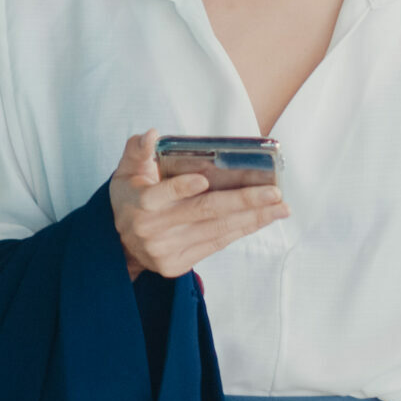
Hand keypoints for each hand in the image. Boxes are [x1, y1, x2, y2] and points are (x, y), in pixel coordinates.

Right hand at [108, 129, 287, 279]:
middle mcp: (152, 229)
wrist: (120, 243)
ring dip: (253, 218)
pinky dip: (242, 230)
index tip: (202, 179)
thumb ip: (137, 150)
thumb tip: (152, 135)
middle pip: (203, 212)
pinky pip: (216, 244)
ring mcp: (166, 250)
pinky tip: (263, 219)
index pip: (160, 194)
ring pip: (216, 230)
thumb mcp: (126, 171)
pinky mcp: (177, 265)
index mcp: (139, 203)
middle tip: (274, 192)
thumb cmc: (131, 196)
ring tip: (280, 207)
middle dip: (242, 201)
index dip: (181, 188)